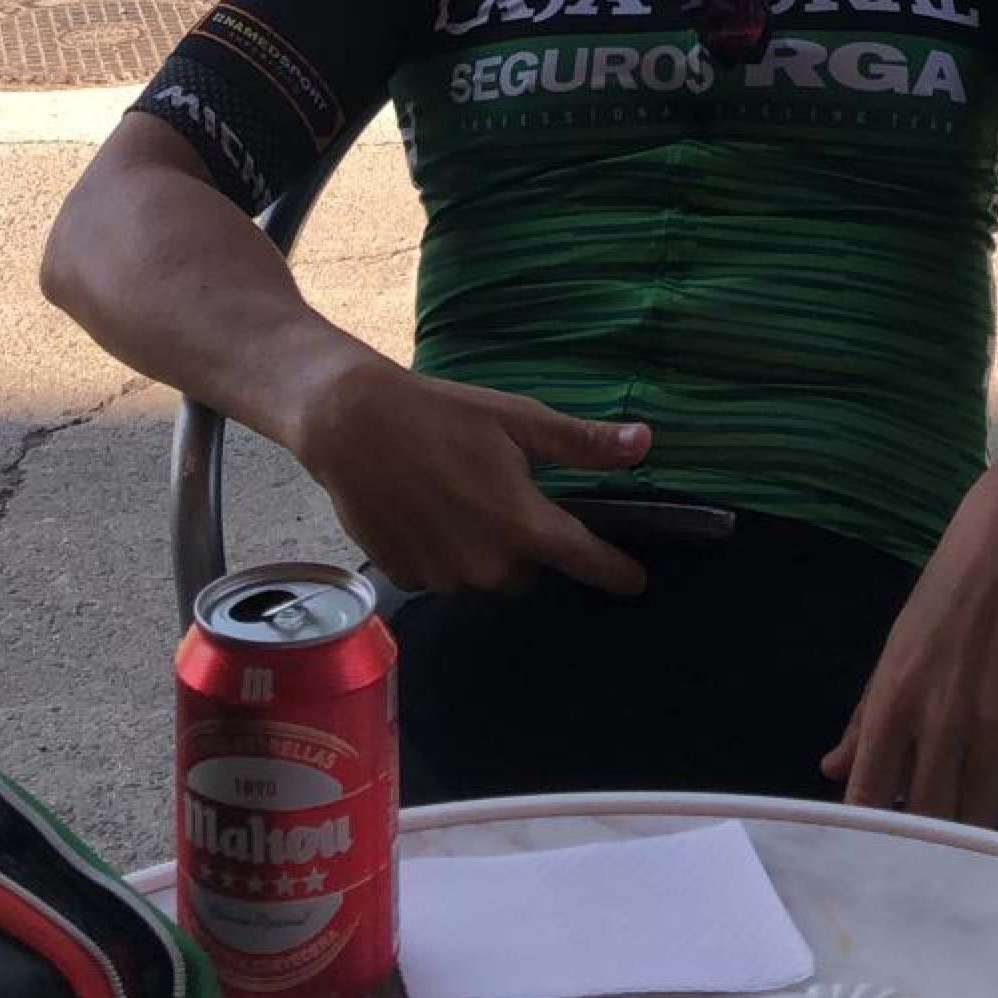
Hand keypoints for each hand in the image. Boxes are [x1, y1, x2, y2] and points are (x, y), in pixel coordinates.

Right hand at [298, 355, 653, 598]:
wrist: (352, 425)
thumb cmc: (441, 415)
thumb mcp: (516, 420)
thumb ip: (580, 443)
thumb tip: (645, 443)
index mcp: (522, 524)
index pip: (584, 560)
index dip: (614, 571)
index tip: (635, 581)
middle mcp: (487, 564)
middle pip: (526, 570)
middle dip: (524, 543)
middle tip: (501, 495)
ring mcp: (443, 577)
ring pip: (482, 573)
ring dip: (481, 548)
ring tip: (456, 497)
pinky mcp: (405, 578)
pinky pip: (441, 574)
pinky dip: (442, 552)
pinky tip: (424, 512)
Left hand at [821, 471, 997, 824]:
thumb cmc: (951, 592)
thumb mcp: (897, 647)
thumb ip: (865, 716)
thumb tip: (832, 770)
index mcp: (892, 702)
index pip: (867, 799)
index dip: (874, 835)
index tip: (886, 843)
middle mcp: (938, 721)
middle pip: (931, 821)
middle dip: (936, 831)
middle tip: (948, 811)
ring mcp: (993, 724)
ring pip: (984, 817)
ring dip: (985, 812)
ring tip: (988, 780)